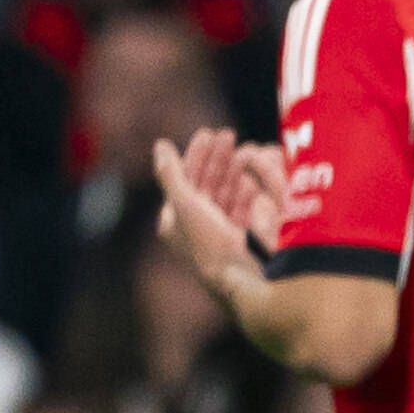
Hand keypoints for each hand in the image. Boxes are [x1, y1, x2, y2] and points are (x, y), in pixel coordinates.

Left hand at [153, 126, 276, 293]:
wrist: (239, 279)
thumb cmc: (208, 242)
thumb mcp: (185, 203)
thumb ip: (171, 174)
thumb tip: (161, 145)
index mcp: (175, 219)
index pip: (184, 178)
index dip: (196, 154)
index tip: (210, 132)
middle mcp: (194, 226)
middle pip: (205, 184)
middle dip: (218, 158)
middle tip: (230, 135)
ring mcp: (217, 232)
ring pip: (224, 193)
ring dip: (233, 171)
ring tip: (245, 151)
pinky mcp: (238, 239)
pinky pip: (239, 208)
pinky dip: (245, 191)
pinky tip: (252, 178)